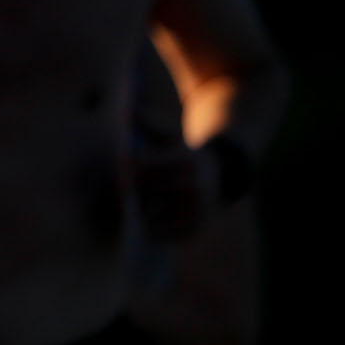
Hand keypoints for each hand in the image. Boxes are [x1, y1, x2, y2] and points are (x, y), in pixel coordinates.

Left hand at [132, 126, 215, 241]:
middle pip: (145, 192)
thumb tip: (128, 110)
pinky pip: (165, 233)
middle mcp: (193, 187)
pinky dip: (153, 229)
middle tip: (121, 189)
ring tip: (135, 204)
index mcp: (185, 162)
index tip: (123, 165)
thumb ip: (149, 122)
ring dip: (140, 211)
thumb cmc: (184, 153)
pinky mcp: (196, 228)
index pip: (143, 167)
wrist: (222, 175)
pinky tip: (149, 221)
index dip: (128, 167)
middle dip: (131, 190)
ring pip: (151, 215)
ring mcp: (196, 210)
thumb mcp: (171, 135)